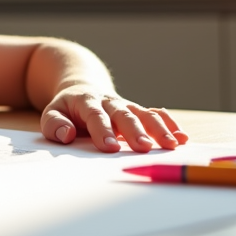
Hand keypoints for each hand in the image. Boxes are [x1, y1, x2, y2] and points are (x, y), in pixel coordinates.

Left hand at [40, 85, 187, 152]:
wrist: (82, 87)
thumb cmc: (67, 108)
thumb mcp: (52, 113)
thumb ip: (54, 124)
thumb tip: (66, 135)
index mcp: (86, 102)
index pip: (95, 116)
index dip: (103, 130)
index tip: (110, 147)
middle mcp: (109, 102)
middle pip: (124, 114)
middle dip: (134, 131)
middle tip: (143, 148)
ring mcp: (126, 105)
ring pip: (145, 113)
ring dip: (159, 129)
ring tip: (172, 145)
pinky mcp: (138, 110)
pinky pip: (157, 114)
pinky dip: (170, 125)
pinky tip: (182, 138)